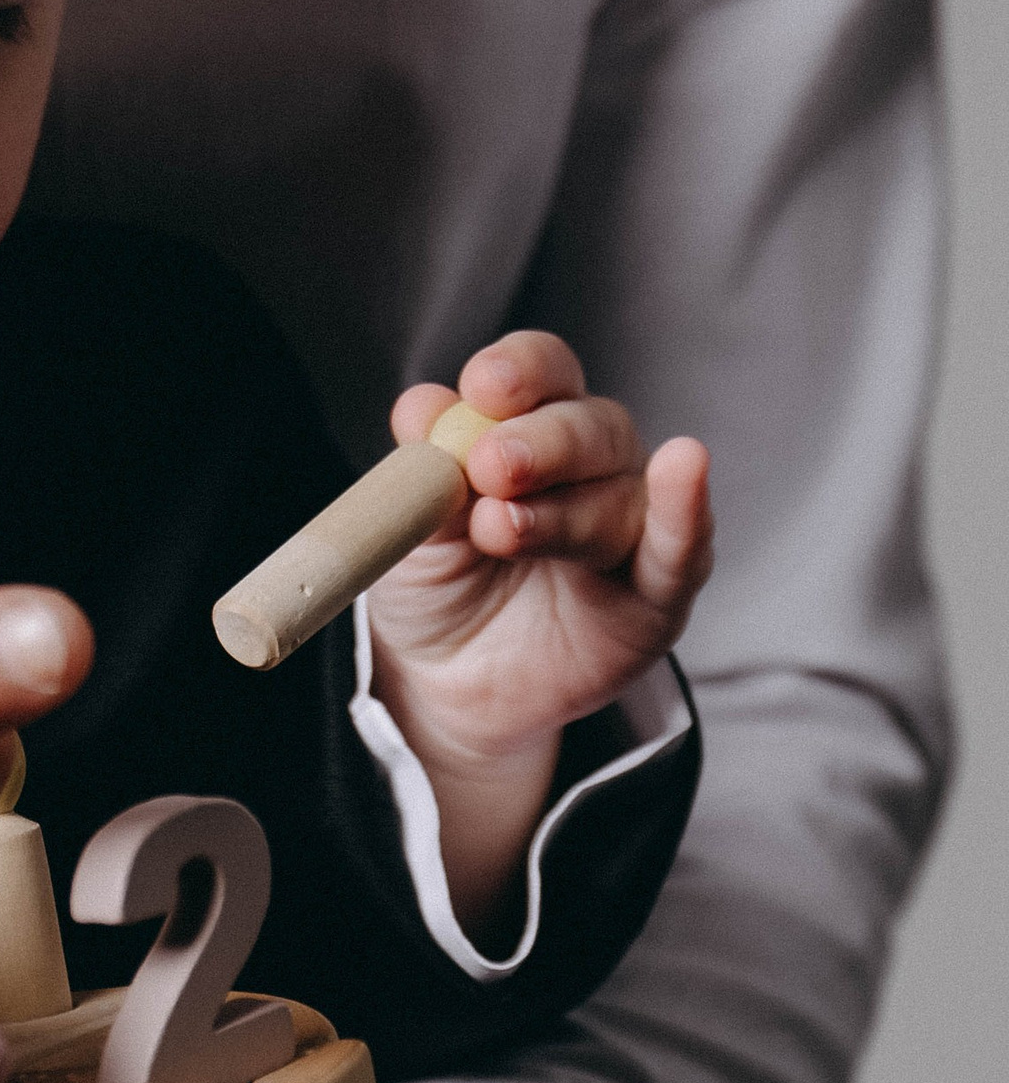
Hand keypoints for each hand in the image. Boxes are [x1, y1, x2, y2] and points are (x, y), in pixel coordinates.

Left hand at [367, 331, 710, 928]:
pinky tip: (687, 468)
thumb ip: (408, 484)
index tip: (474, 396)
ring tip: (501, 527)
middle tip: (486, 472)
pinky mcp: (649, 601)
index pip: (532, 378)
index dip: (513, 376)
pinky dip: (688, 513)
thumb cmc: (416, 603)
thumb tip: (414, 412)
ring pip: (622, 490)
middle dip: (538, 440)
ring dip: (567, 496)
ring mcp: (624, 537)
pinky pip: (683, 554)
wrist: (436, 707)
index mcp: (512, 441)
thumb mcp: (393, 542)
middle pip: (587, 426)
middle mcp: (578, 474)